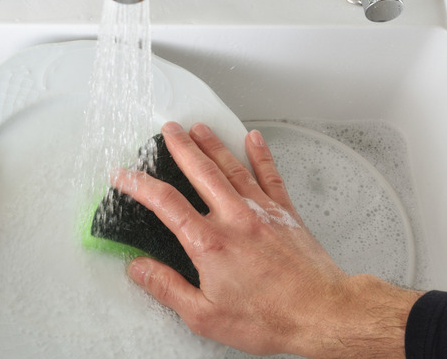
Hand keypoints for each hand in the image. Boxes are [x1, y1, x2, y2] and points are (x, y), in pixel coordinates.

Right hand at [119, 122, 420, 357]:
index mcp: (209, 243)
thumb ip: (167, 288)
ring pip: (232, 168)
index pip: (165, 203)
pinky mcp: (285, 214)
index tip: (123, 175)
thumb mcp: (205, 316)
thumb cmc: (269, 318)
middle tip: (168, 129)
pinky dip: (261, 155)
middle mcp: (234, 219)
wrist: (323, 314)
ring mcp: (262, 212)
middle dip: (181, 147)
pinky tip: (254, 139)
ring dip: (213, 144)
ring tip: (199, 128)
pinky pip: (271, 176)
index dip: (139, 185)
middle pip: (201, 172)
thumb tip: (139, 268)